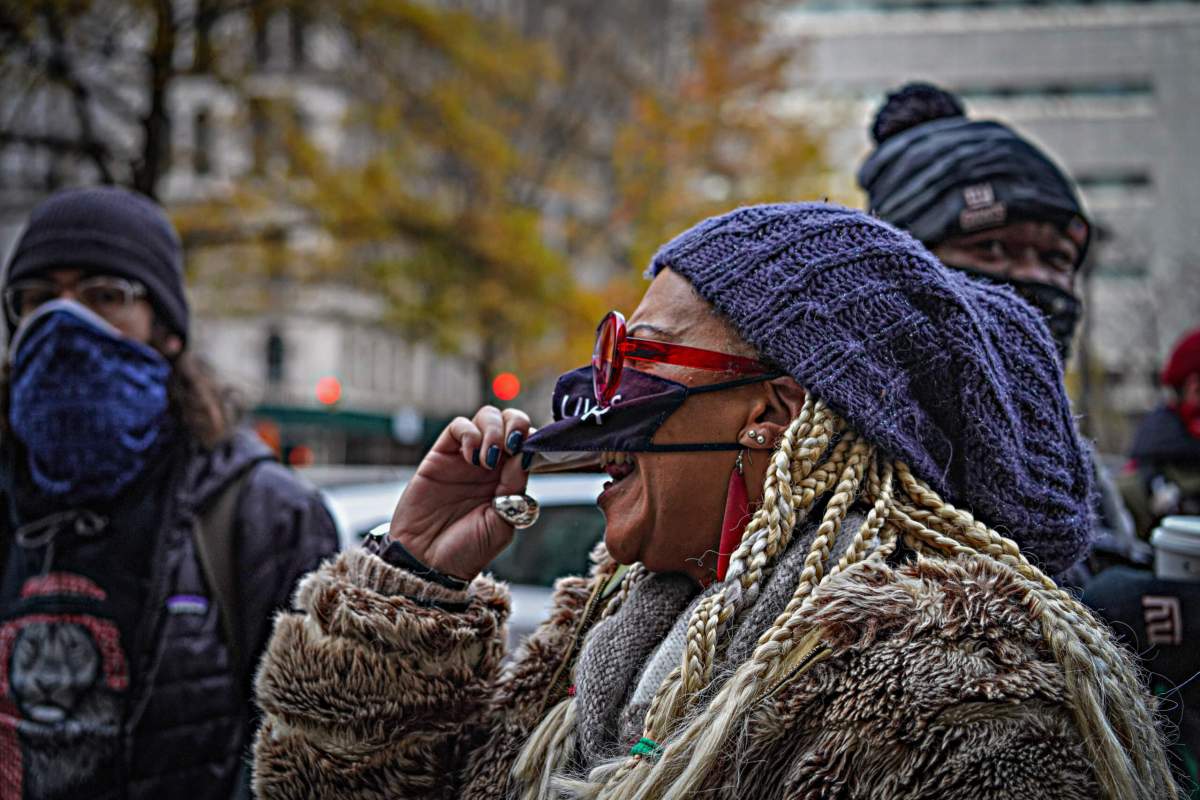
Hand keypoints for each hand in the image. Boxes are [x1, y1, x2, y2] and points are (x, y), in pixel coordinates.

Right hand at [388, 405, 531, 580]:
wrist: (428, 562)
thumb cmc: (467, 549)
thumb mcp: (502, 522)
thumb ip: (514, 488)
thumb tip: (525, 454)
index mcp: (510, 479)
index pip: (528, 443)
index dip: (534, 439)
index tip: (531, 450)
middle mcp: (491, 464)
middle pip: (511, 421)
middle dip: (517, 424)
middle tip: (511, 445)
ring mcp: (466, 457)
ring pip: (487, 417)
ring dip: (493, 429)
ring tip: (487, 459)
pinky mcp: (441, 454)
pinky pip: (458, 426)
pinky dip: (469, 432)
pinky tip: (470, 456)